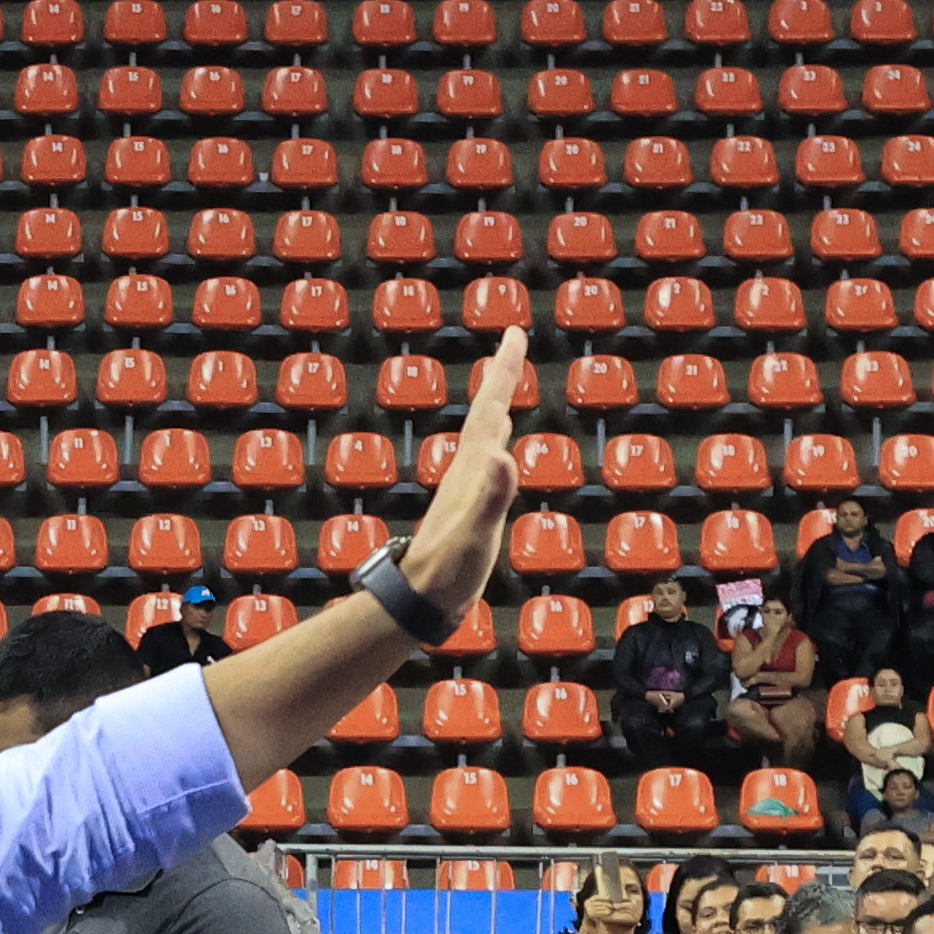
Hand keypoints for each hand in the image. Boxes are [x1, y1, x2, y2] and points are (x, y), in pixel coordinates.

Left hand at [394, 327, 534, 616]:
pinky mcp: (467, 507)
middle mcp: (467, 470)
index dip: (504, 371)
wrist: (419, 601)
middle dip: (502, 375)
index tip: (514, 333)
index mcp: (472, 468)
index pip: (490, 408)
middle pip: (486, 411)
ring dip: (496, 405)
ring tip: (505, 386)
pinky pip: (485, 462)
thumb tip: (501, 453)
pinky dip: (494, 444)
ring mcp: (465, 488)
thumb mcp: (477, 534)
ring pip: (483, 434)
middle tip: (514, 341)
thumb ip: (491, 495)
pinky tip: (496, 451)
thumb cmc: (448, 572)